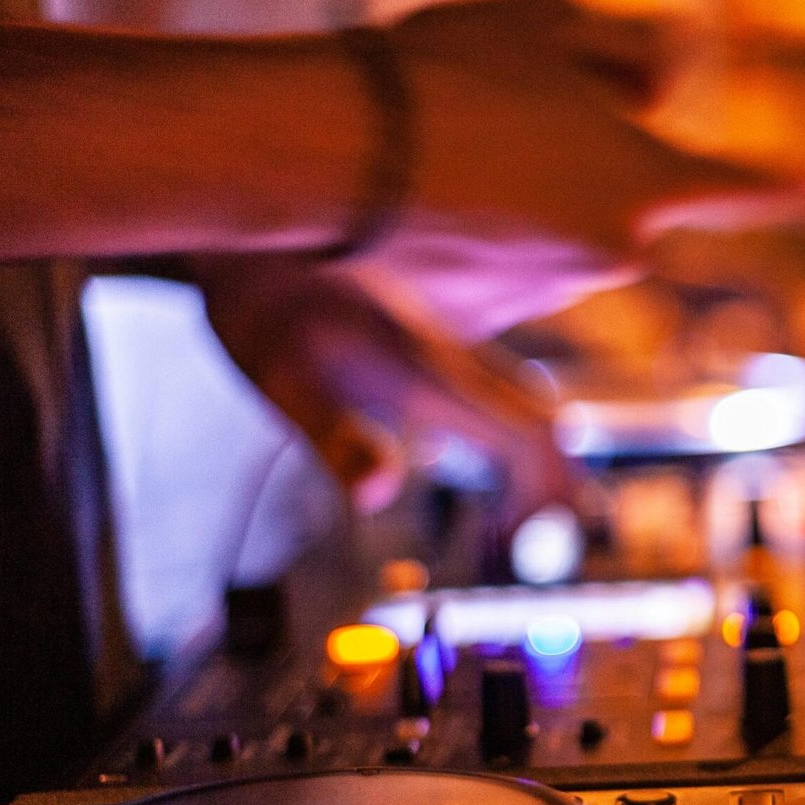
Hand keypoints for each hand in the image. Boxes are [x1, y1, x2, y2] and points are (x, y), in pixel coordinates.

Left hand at [193, 255, 569, 526]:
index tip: (520, 549)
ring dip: (530, 477)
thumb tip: (378, 496)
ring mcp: (450, 360)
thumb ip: (341, 441)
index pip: (529, 437)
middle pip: (543, 428)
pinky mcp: (432, 360)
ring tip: (502, 534)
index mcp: (437, 376)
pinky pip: (495, 409)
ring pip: (526, 416)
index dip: (543, 496)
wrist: (254, 248)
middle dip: (550, 495)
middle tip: (520, 556)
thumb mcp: (290, 386)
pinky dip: (503, 457)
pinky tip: (473, 485)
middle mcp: (458, 365)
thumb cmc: (265, 315)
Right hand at [340, 0, 804, 339]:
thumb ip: (630, 52)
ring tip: (445, 154)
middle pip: (625, 207)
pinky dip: (479, 243)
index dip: (786, 183)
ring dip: (527, 205)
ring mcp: (551, 297)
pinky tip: (422, 204)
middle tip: (503, 117)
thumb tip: (669, 80)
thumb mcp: (550, 20)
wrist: (330, 157)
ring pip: (560, 240)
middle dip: (586, 169)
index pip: (740, 186)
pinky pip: (501, 273)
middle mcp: (615, 253)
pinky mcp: (487, 328)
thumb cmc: (444, 74)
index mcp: (648, 181)